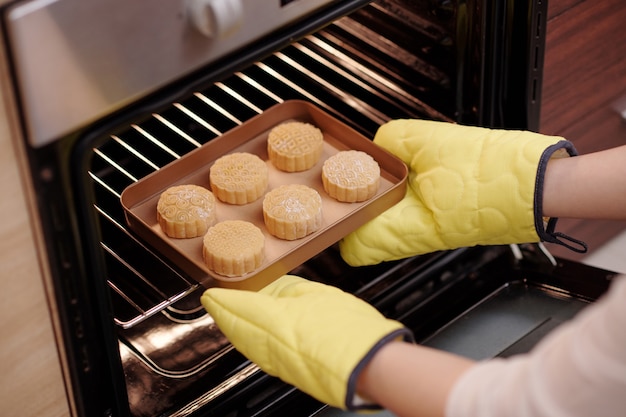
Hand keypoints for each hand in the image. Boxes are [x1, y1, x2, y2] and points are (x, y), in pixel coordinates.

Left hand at [201, 275, 411, 410]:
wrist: (367, 364)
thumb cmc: (347, 329)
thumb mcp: (317, 295)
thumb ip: (291, 291)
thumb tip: (276, 289)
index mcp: (272, 320)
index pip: (236, 307)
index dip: (222, 299)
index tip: (212, 292)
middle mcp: (267, 344)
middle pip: (235, 326)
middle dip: (225, 312)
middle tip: (217, 298)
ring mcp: (275, 360)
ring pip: (245, 341)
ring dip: (236, 325)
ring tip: (233, 309)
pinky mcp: (285, 369)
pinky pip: (258, 351)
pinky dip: (251, 337)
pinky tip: (254, 328)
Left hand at [340, 119, 584, 265]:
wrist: (534, 181)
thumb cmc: (490, 172)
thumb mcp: (428, 142)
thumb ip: (391, 143)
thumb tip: (376, 147)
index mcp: (402, 228)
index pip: (352, 247)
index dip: (340, 221)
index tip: (335, 196)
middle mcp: (412, 238)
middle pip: (363, 236)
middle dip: (356, 206)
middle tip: (355, 177)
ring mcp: (426, 232)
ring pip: (384, 223)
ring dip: (379, 198)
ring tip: (381, 171)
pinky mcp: (438, 222)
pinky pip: (404, 214)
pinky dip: (399, 195)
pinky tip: (408, 171)